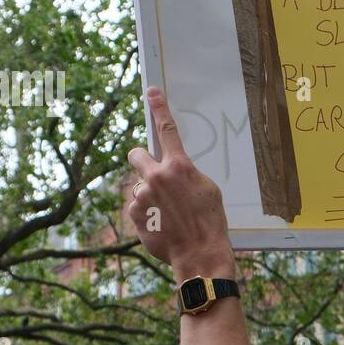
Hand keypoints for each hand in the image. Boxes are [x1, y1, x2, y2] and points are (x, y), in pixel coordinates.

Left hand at [126, 87, 234, 282]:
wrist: (199, 253)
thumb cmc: (209, 221)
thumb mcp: (207, 190)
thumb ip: (187, 174)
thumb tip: (175, 171)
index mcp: (180, 166)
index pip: (167, 130)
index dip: (159, 107)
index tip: (152, 91)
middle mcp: (157, 176)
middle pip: (136, 154)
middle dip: (142, 161)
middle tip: (152, 175)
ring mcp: (142, 194)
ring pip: (139, 185)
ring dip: (149, 195)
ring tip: (167, 214)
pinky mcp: (134, 213)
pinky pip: (137, 206)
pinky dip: (146, 213)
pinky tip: (161, 224)